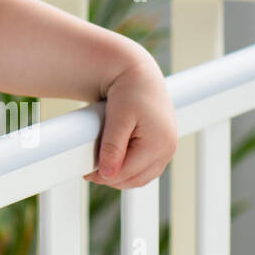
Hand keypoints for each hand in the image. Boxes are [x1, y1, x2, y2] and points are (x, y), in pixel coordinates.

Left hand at [83, 57, 177, 188]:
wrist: (139, 75)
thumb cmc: (129, 91)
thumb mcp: (117, 118)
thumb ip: (113, 147)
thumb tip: (107, 174)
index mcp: (159, 143)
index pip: (128, 173)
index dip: (105, 176)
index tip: (87, 173)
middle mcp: (168, 149)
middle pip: (137, 179)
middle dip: (113, 178)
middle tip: (90, 173)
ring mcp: (168, 148)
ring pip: (143, 176)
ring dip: (122, 176)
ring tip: (100, 168)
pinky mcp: (164, 146)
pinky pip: (147, 168)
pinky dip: (131, 169)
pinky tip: (115, 163)